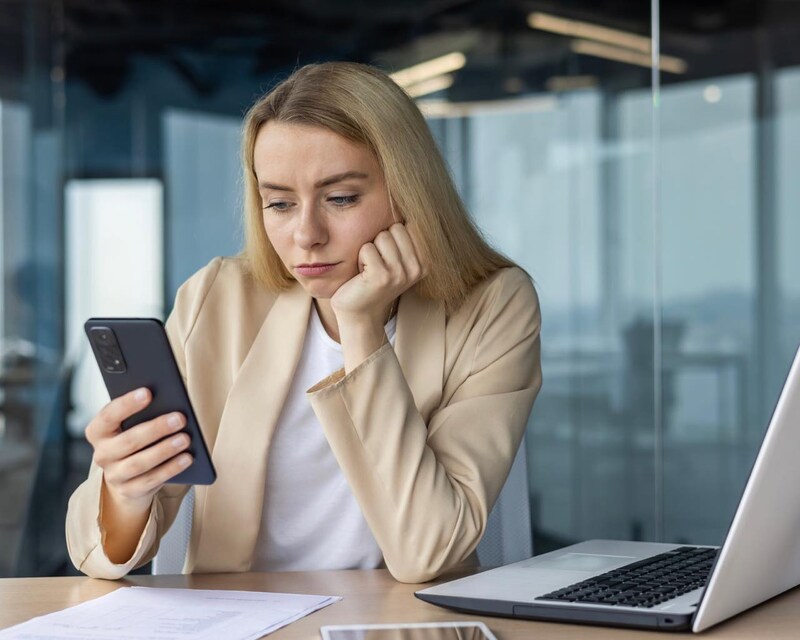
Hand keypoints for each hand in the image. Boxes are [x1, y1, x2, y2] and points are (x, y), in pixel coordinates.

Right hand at [85, 388, 192, 511]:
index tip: (148, 392)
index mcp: (98, 432)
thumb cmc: (135, 439)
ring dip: (164, 450)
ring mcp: (114, 475)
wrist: (128, 478)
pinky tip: (187, 457)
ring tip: (186, 438)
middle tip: (180, 417)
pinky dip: (171, 468)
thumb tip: (168, 399)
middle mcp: (102, 454)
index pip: (108, 416)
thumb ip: (144, 412)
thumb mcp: (132, 424)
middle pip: (128, 441)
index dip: (126, 404)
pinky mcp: (129, 491)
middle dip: (156, 428)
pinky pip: (151, 480)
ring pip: (139, 463)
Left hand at [330, 223, 424, 327]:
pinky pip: (367, 248)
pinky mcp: (382, 277)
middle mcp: (417, 268)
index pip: (410, 225)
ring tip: (370, 268)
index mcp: (425, 262)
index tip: (390, 257)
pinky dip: (360, 258)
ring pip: (382, 236)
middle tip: (377, 263)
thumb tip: (405, 201)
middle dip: (381, 241)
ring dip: (370, 250)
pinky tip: (362, 275)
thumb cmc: (373, 279)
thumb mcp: (395, 257)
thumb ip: (404, 236)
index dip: (393, 235)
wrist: (358, 311)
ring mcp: (401, 273)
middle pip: (396, 228)